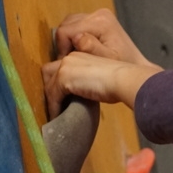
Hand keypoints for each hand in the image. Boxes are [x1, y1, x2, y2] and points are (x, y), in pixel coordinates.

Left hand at [42, 52, 161, 119]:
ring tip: (55, 114)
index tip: (60, 99)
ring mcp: (65, 66)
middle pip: (48, 73)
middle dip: (49, 89)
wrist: (123, 79)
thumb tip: (78, 96)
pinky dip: (54, 108)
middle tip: (55, 106)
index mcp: (79, 55)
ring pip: (48, 86)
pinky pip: (52, 96)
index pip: (60, 68)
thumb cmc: (120, 81)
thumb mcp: (100, 77)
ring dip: (51, 101)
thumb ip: (87, 82)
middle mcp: (70, 58)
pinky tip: (58, 117)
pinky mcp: (64, 78)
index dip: (58, 84)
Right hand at [53, 9, 147, 65]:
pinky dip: (74, 36)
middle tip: (71, 60)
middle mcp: (99, 14)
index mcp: (101, 21)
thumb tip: (77, 38)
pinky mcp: (99, 18)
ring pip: (69, 23)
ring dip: (68, 40)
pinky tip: (80, 49)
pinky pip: (76, 24)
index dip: (62, 48)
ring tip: (75, 55)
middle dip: (64, 44)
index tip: (66, 63)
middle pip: (66, 25)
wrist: (135, 65)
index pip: (66, 31)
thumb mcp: (107, 60)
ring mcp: (99, 14)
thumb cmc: (122, 66)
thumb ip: (92, 49)